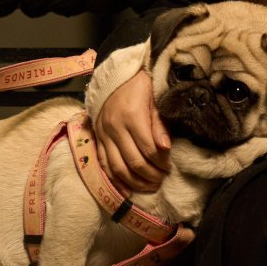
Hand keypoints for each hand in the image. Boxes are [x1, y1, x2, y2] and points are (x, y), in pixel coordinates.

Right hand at [93, 69, 170, 194]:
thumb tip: (165, 148)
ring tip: (149, 186)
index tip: (169, 167)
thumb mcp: (155, 99)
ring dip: (134, 182)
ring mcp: (103, 134)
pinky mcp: (97, 138)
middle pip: (133, 162)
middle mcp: (115, 127)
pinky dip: (114, 180)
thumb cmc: (140, 86)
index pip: (148, 149)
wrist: (115, 75)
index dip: (161, 162)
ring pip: (117, 168)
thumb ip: (160, 124)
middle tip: (162, 179)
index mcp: (132, 116)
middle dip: (150, 175)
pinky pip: (103, 165)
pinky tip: (126, 190)